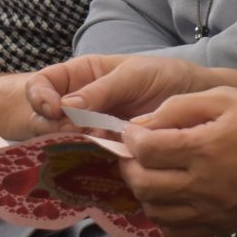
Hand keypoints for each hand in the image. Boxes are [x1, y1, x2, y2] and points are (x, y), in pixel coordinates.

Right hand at [0, 55, 216, 141]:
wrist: (197, 100)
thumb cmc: (165, 77)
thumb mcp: (134, 74)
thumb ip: (102, 89)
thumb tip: (66, 105)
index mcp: (80, 76)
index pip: (42, 85)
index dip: (39, 97)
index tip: (54, 109)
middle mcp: (80, 105)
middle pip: (46, 119)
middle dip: (57, 126)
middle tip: (82, 129)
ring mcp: (91, 130)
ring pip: (62, 142)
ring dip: (75, 144)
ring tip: (101, 140)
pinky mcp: (106, 152)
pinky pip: (87, 160)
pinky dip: (92, 161)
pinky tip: (107, 157)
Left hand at [117, 87, 236, 236]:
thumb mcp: (227, 97)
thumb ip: (180, 106)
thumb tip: (144, 123)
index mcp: (205, 147)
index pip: (145, 150)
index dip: (131, 137)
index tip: (136, 129)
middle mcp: (203, 184)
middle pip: (142, 183)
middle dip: (130, 165)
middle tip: (137, 152)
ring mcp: (211, 210)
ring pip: (153, 211)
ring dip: (143, 191)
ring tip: (153, 173)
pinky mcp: (219, 226)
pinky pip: (174, 232)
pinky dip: (162, 216)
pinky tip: (170, 198)